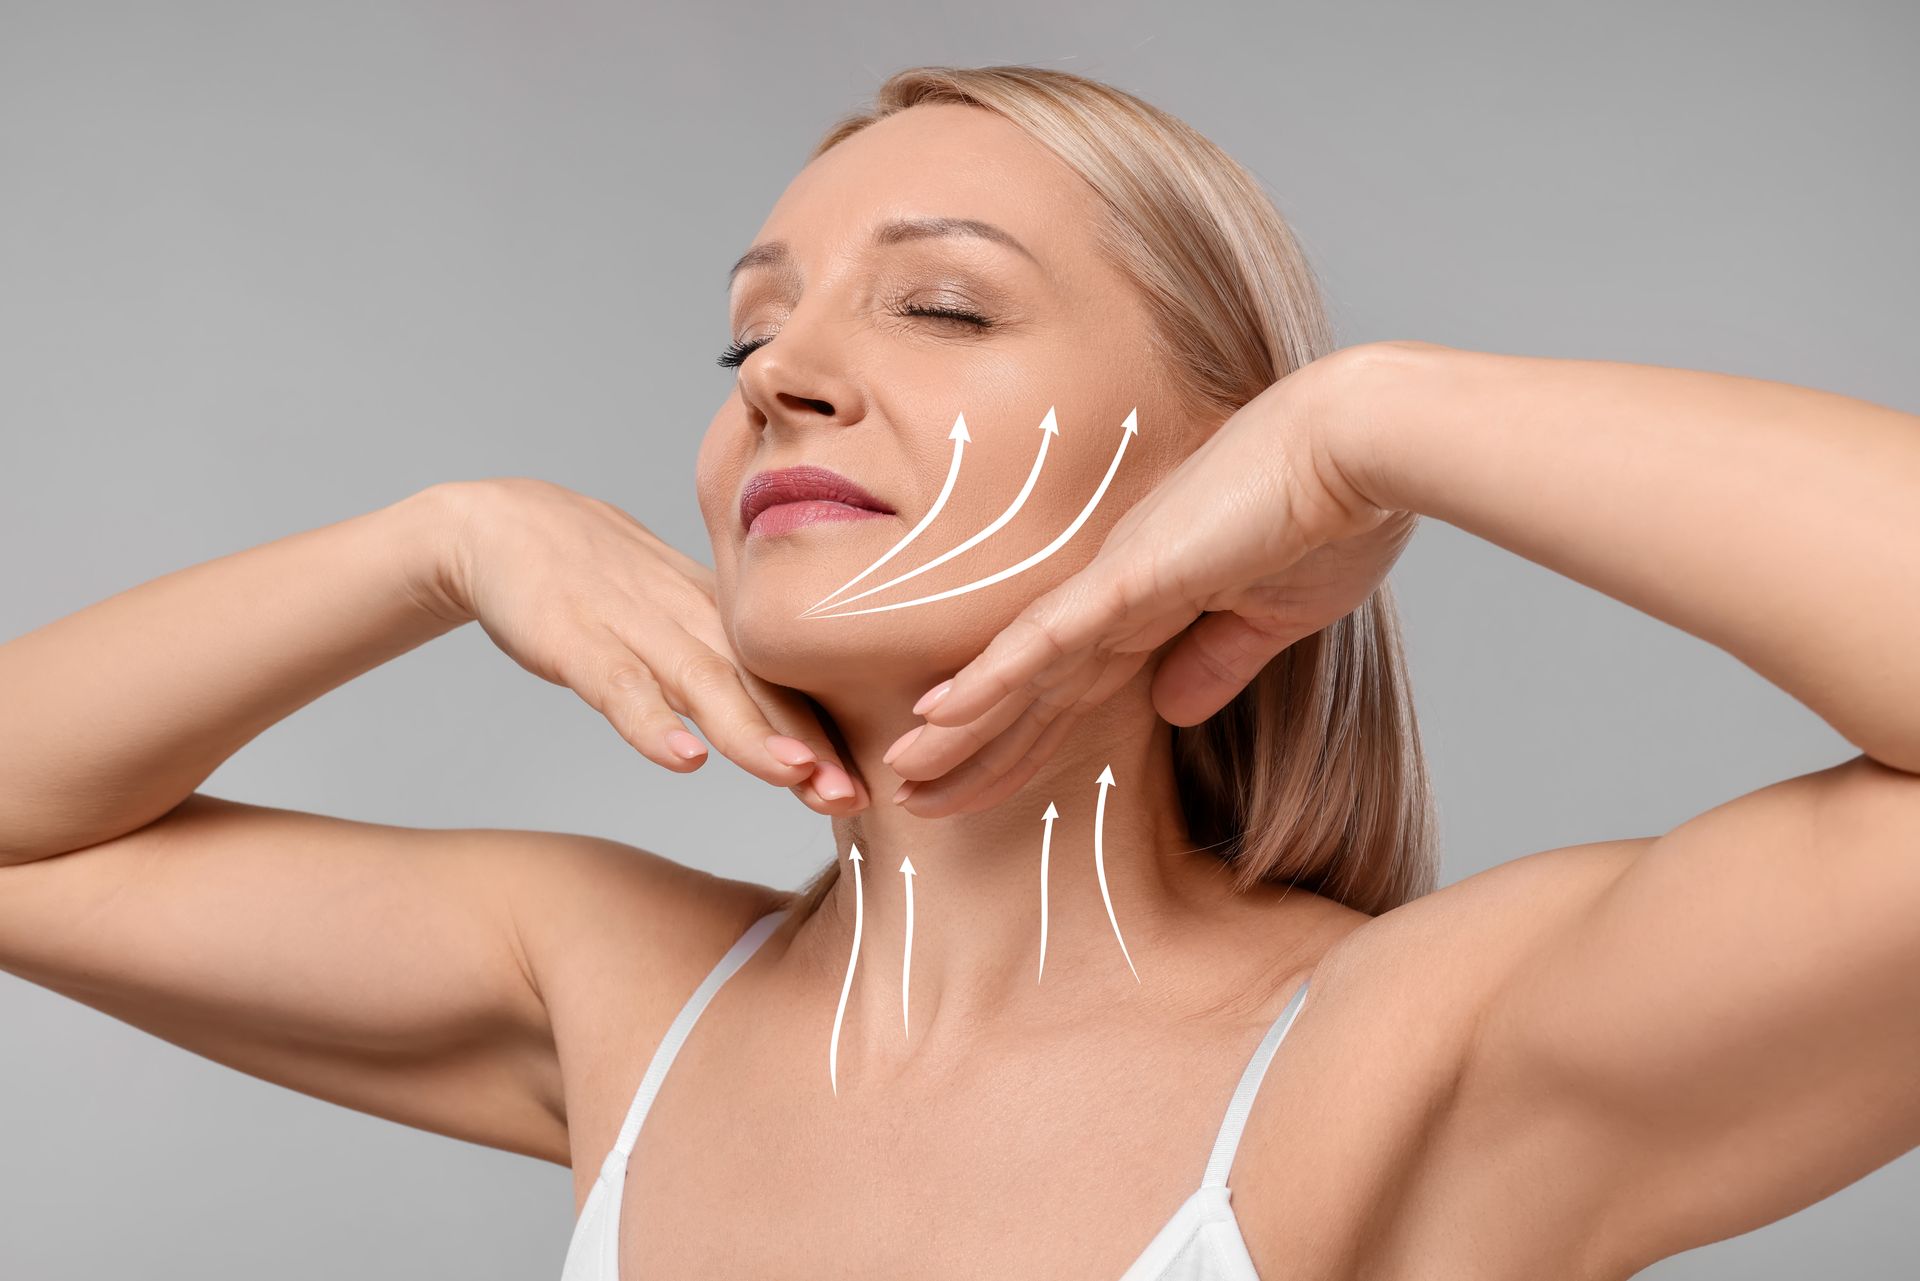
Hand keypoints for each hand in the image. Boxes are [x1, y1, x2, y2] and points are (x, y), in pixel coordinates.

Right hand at [424, 477, 867, 813]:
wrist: (505, 523)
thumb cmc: (602, 582)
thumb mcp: (675, 619)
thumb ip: (726, 669)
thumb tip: (793, 732)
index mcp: (720, 621)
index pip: (788, 683)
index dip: (832, 735)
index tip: (874, 788)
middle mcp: (690, 622)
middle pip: (761, 687)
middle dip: (811, 745)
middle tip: (854, 798)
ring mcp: (633, 628)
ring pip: (703, 683)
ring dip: (750, 732)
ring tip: (794, 775)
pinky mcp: (573, 639)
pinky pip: (617, 684)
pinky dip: (650, 721)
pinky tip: (682, 759)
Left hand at [887, 344, 1418, 816]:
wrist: (1362, 444)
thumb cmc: (1335, 515)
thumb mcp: (1275, 616)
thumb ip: (1218, 660)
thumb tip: (1172, 710)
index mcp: (1155, 598)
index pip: (1074, 689)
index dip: (1023, 742)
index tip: (973, 784)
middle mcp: (1119, 589)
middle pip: (1031, 689)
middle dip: (971, 750)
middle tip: (908, 795)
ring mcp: (1119, 580)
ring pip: (1021, 670)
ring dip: (958, 728)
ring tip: (901, 776)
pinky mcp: (1132, 576)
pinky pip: (1048, 638)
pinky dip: (992, 678)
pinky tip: (938, 714)